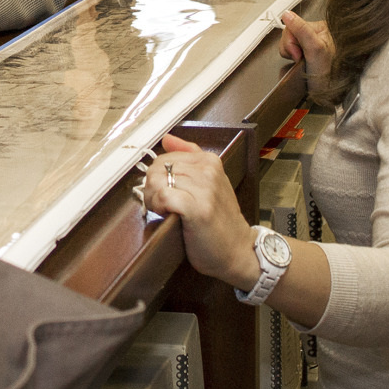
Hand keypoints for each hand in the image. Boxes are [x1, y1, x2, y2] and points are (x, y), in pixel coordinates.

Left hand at [145, 136, 260, 288]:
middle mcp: (208, 171)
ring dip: (152, 199)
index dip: (157, 176)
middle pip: (158, 168)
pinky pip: (163, 196)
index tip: (163, 192)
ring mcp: (205, 189)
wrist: (238, 251)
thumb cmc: (219, 221)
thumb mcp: (209, 183)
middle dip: (151, 188)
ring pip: (157, 180)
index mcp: (209, 161)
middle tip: (160, 205)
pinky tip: (166, 214)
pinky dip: (158, 206)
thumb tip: (167, 138)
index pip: (165, 157)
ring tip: (164, 210)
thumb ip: (189, 157)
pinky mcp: (198, 209)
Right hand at [279, 12, 335, 80]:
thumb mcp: (314, 50)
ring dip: (292, 56)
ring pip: (289, 45)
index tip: (298, 54)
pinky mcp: (307, 54)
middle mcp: (316, 34)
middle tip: (301, 60)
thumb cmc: (331, 74)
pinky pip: (291, 53)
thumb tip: (287, 14)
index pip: (292, 26)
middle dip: (291, 50)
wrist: (332, 93)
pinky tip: (301, 65)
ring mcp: (311, 44)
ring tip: (303, 64)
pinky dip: (293, 60)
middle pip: (289, 35)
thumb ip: (301, 30)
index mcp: (320, 28)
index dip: (290, 42)